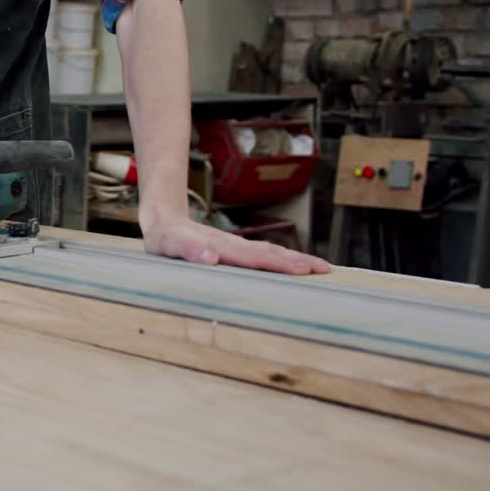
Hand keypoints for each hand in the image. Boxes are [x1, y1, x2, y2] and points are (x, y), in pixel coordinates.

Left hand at [140, 210, 330, 275]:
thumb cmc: (165, 238)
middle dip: (299, 262)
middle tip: (325, 271)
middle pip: (271, 253)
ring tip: (321, 268)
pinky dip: (284, 259)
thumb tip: (212, 257)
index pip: (256, 257)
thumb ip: (190, 250)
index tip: (303, 270)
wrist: (164, 219)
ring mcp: (237, 246)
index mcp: (222, 247)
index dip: (280, 264)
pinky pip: (264, 254)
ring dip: (296, 259)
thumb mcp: (170, 244)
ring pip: (271, 252)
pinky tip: (295, 265)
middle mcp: (234, 245)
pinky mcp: (236, 249)